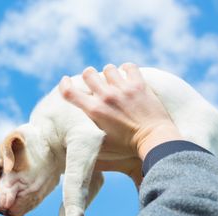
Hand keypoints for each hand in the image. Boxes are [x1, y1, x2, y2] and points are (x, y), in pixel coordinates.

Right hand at [59, 63, 182, 163]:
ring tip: (113, 80)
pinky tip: (127, 75)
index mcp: (94, 111)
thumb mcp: (102, 145)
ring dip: (109, 73)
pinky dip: (126, 69)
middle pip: (89, 74)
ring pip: (108, 68)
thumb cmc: (127, 146)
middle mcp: (106, 97)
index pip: (69, 92)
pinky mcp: (139, 84)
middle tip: (95, 82)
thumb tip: (73, 143)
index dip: (64, 84)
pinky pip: (129, 67)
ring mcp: (123, 89)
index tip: (65, 81)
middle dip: (89, 76)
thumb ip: (87, 140)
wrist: (153, 139)